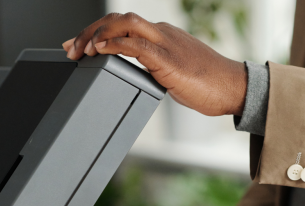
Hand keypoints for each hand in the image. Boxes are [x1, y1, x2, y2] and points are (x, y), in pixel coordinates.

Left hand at [62, 13, 246, 116]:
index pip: (123, 25)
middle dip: (89, 31)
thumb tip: (138, 78)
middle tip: (71, 48)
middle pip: (118, 19)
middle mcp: (161, 34)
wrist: (234, 88)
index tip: (78, 44)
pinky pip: (136, 44)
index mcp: (162, 36)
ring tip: (81, 50)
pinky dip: (114, 44)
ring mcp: (165, 43)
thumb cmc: (209, 85)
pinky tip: (100, 51)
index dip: (96, 31)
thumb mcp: (175, 74)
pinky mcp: (168, 59)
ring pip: (124, 23)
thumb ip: (155, 69)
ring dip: (97, 34)